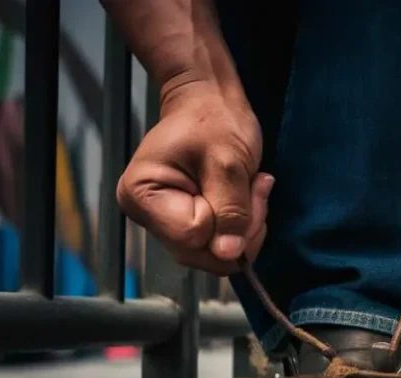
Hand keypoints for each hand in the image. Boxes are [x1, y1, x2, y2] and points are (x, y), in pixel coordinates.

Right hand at [116, 82, 271, 274]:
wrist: (208, 101)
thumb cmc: (212, 119)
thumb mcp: (228, 161)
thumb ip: (230, 209)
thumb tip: (228, 254)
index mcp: (142, 195)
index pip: (193, 238)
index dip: (230, 224)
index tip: (250, 188)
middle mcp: (145, 215)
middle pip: (202, 253)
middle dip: (241, 229)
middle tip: (258, 188)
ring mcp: (164, 221)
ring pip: (214, 252)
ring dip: (245, 226)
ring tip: (253, 186)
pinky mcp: (184, 222)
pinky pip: (219, 243)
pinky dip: (242, 225)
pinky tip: (246, 194)